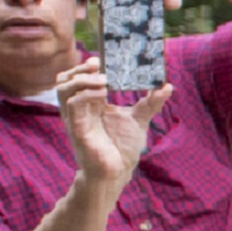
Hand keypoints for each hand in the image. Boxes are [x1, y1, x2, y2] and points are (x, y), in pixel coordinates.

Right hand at [54, 56, 170, 186]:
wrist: (118, 171)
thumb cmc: (123, 147)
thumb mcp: (140, 119)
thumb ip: (151, 102)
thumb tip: (167, 85)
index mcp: (92, 103)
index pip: (79, 78)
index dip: (85, 66)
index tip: (101, 59)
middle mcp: (80, 108)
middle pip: (65, 80)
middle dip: (79, 69)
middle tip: (98, 65)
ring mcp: (76, 118)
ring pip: (63, 90)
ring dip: (81, 80)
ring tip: (104, 80)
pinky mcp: (77, 129)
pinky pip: (72, 106)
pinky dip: (85, 95)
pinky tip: (102, 94)